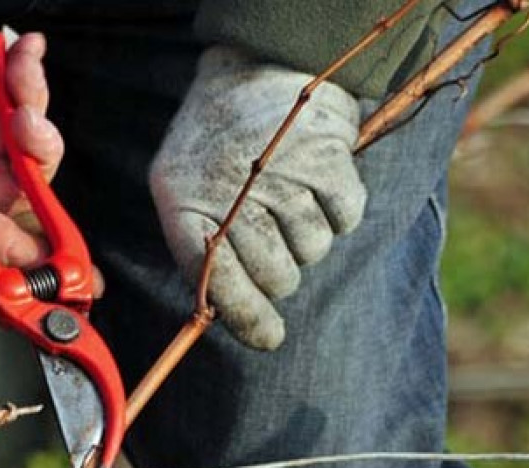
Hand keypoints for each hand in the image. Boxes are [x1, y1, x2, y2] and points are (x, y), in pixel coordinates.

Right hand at [0, 5, 60, 266]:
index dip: (30, 249)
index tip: (69, 258)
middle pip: (16, 183)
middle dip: (32, 144)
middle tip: (25, 110)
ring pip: (17, 141)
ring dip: (27, 99)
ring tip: (22, 61)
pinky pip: (4, 108)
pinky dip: (14, 80)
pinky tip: (19, 52)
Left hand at [149, 45, 365, 349]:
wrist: (254, 68)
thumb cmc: (216, 146)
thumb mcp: (183, 190)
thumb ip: (200, 252)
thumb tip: (232, 319)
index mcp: (183, 203)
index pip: (218, 281)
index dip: (246, 318)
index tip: (269, 339)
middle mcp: (232, 190)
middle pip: (277, 276)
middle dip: (279, 274)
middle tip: (273, 242)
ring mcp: (282, 174)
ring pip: (313, 251)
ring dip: (306, 239)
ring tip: (287, 201)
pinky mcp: (327, 157)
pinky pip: (345, 219)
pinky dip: (337, 211)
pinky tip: (315, 186)